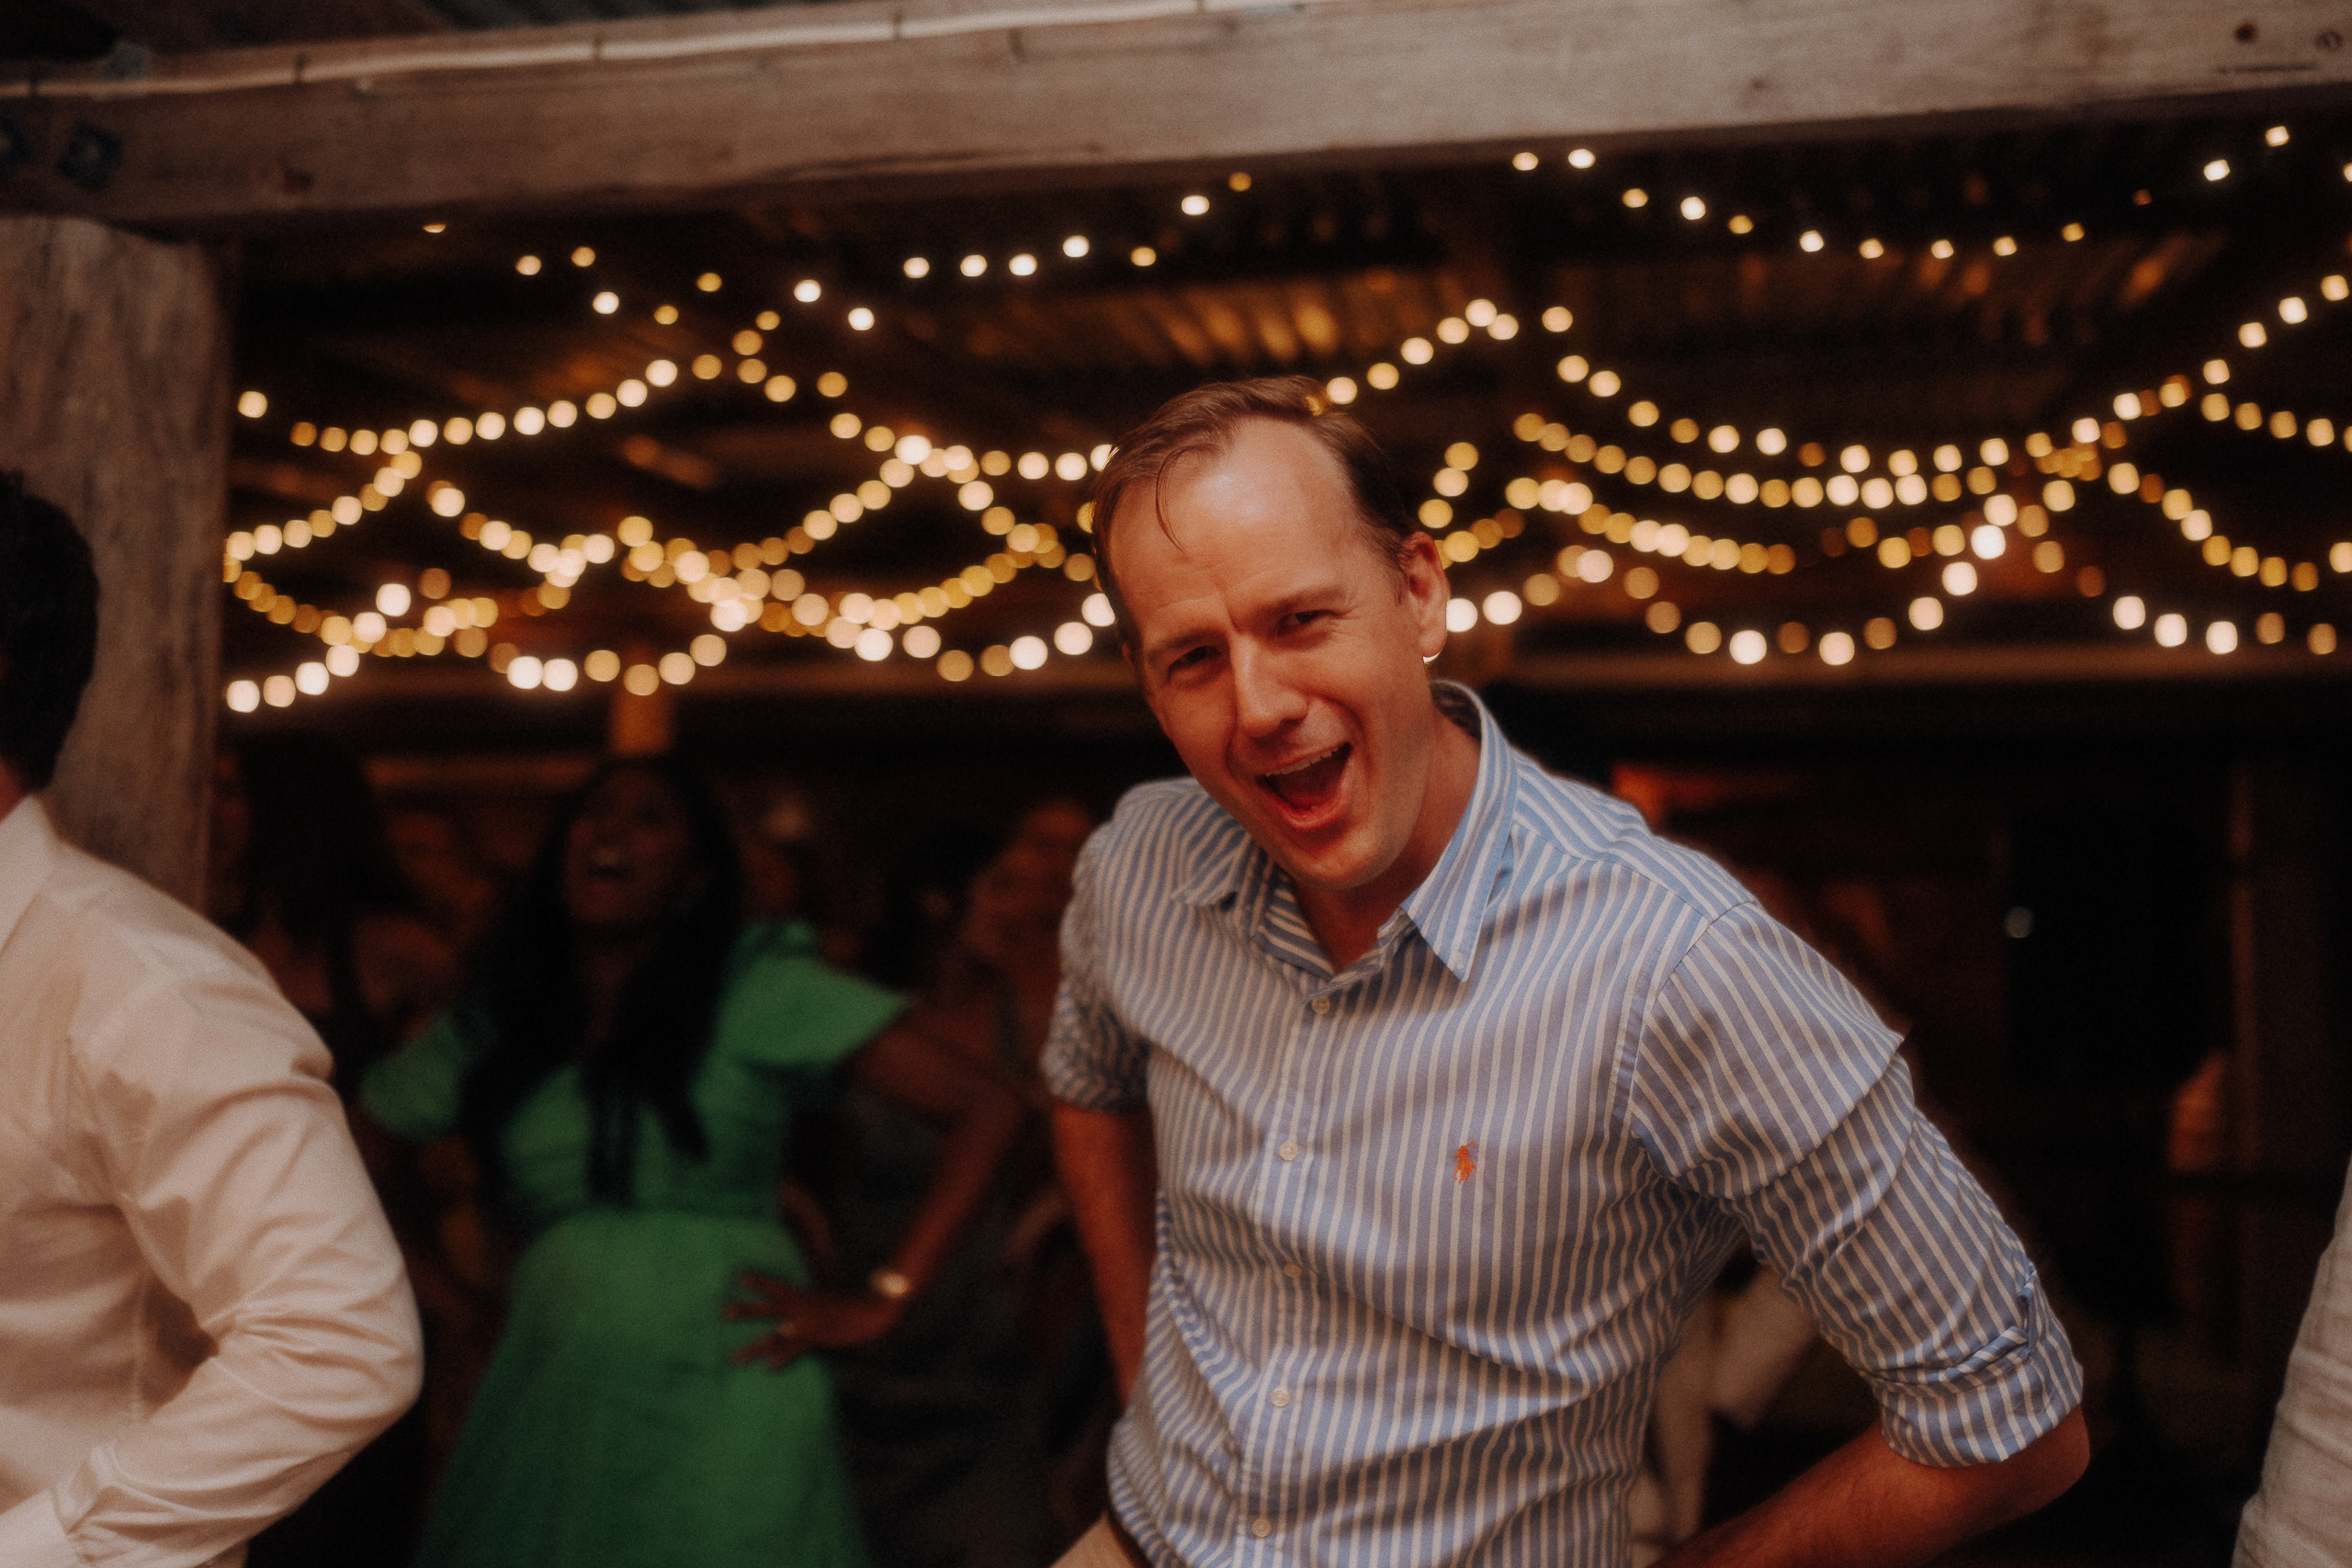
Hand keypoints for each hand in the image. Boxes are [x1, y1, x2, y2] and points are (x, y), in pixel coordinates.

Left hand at [723, 1273, 901, 1368]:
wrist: (868, 1312)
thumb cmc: (851, 1303)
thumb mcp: (828, 1296)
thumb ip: (812, 1302)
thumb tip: (797, 1311)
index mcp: (804, 1295)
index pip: (776, 1285)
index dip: (759, 1281)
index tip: (739, 1278)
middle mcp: (801, 1309)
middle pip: (767, 1308)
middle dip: (745, 1311)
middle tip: (724, 1313)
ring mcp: (806, 1326)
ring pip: (773, 1338)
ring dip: (754, 1348)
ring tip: (736, 1359)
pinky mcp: (814, 1340)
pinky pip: (793, 1352)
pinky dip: (781, 1359)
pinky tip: (768, 1368)